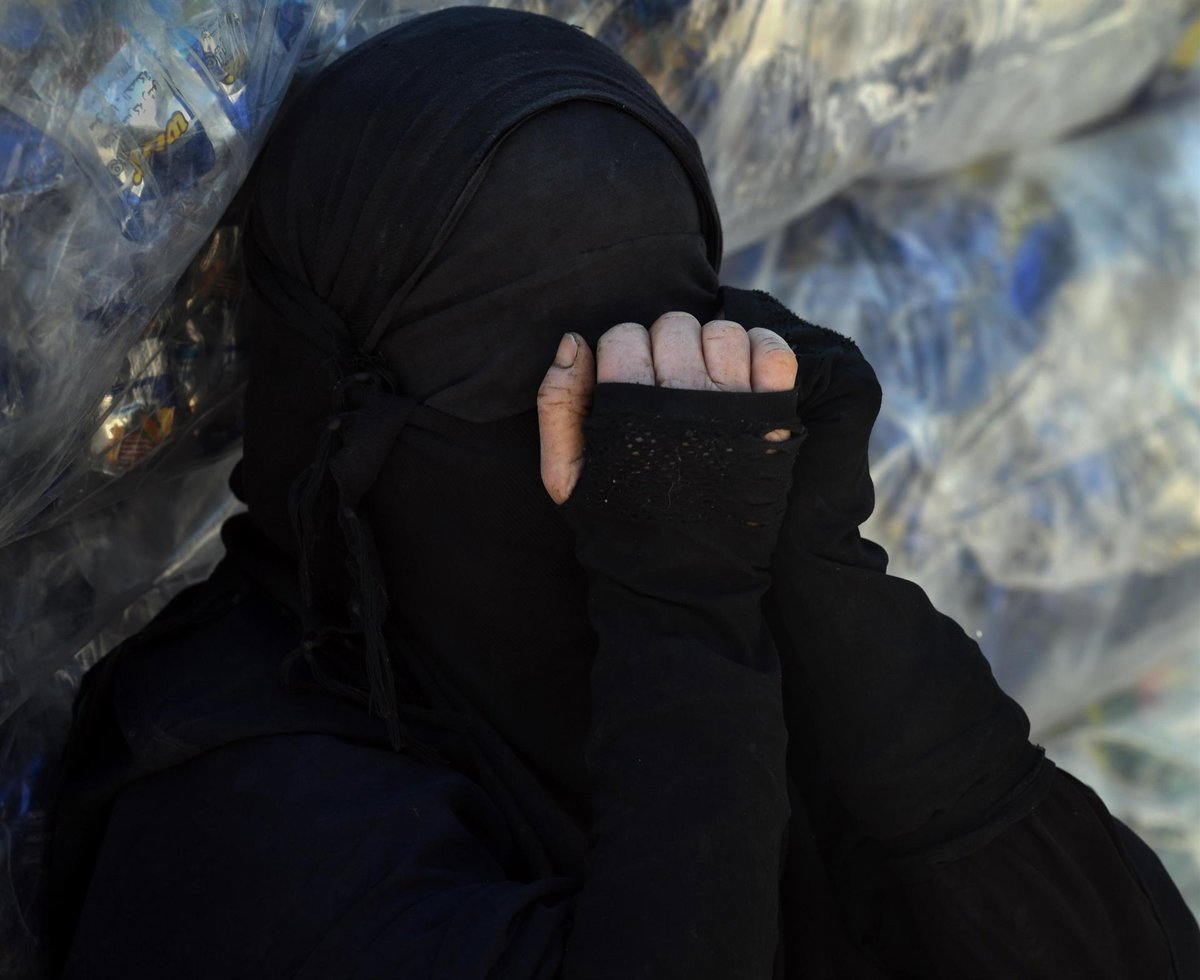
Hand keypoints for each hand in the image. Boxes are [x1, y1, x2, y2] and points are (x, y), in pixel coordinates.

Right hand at [537, 311, 797, 504]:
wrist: (682, 581)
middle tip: (664, 385)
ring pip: (721, 331)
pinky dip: (761, 348)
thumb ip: (557, 404)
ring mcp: (734, 408)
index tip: (628, 382)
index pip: (623, 336)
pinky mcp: (773, 420)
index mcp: (630, 411)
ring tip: (702, 381)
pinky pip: (774, 352)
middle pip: (672, 326)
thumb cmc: (620, 522)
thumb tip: (572, 341)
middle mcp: (683, 403)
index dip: (621, 354)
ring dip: (710, 347)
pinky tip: (744, 371)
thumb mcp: (566, 474)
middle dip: (663, 347)